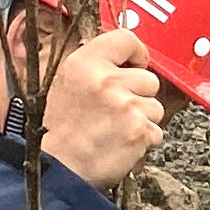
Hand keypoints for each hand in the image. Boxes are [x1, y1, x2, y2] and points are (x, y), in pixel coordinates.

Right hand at [39, 28, 168, 188]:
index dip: (136, 53)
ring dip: (141, 120)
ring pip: (155, 107)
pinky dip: (143, 141)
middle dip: (138, 96)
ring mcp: (126, 106)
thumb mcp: (64, 84)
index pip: (126, 38)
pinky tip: (120, 144)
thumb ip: (94, 69)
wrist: (53, 170)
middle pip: (149, 79)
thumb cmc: (57, 131)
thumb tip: (123, 59)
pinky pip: (156, 131)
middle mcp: (106, 80)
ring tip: (114, 130)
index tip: (133, 65)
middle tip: (114, 112)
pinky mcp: (139, 130)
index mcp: (84, 63)